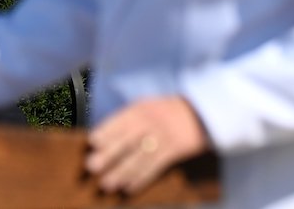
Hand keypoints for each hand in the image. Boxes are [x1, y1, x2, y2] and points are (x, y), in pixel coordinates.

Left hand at [86, 96, 209, 194]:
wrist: (202, 113)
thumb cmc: (167, 112)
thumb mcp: (148, 106)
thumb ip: (128, 119)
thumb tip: (103, 139)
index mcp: (141, 108)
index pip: (120, 120)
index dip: (106, 131)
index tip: (92, 142)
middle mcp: (151, 121)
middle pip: (127, 139)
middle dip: (109, 153)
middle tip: (91, 166)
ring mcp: (163, 136)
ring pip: (139, 156)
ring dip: (121, 172)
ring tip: (106, 183)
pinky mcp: (174, 150)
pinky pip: (155, 166)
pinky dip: (141, 179)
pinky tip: (129, 188)